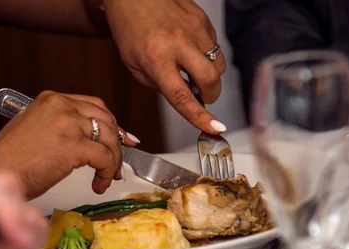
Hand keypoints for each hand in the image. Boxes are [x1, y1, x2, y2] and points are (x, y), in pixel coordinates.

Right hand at [0, 91, 137, 198]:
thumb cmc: (9, 160)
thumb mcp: (34, 129)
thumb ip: (60, 126)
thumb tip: (86, 139)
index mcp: (52, 99)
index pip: (93, 106)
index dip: (111, 125)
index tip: (120, 139)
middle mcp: (61, 106)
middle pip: (106, 119)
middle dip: (117, 142)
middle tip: (117, 162)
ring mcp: (68, 124)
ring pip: (109, 138)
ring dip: (113, 160)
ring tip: (107, 176)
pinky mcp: (73, 146)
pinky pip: (104, 158)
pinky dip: (107, 172)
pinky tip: (99, 184)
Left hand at [104, 0, 227, 133]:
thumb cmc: (130, 27)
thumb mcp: (134, 65)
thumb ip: (158, 85)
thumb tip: (185, 97)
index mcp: (156, 58)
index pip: (182, 96)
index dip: (200, 116)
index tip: (214, 128)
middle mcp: (178, 42)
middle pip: (211, 80)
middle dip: (211, 95)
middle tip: (201, 95)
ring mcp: (194, 29)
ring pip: (218, 64)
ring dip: (210, 75)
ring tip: (192, 69)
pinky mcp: (203, 19)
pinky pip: (215, 47)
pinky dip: (207, 55)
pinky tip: (191, 50)